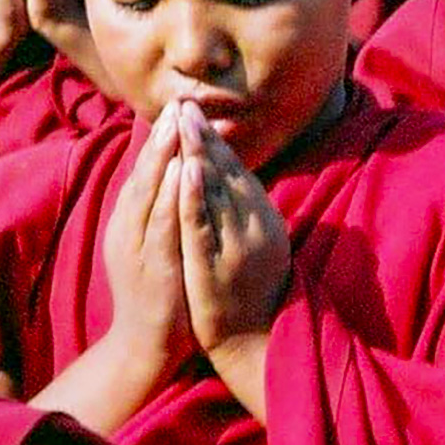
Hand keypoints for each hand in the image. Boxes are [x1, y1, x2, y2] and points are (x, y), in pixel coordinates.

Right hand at [102, 102, 194, 391]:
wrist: (144, 345)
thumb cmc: (156, 291)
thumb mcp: (151, 244)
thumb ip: (157, 211)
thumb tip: (171, 176)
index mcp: (127, 221)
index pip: (142, 172)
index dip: (158, 140)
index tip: (176, 108)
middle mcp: (126, 228)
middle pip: (141, 174)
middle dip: (159, 138)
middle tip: (176, 104)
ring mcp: (136, 247)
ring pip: (147, 194)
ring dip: (161, 158)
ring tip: (175, 126)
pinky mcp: (153, 266)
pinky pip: (160, 225)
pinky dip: (169, 196)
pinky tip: (179, 172)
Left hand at [176, 100, 290, 355]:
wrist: (252, 341)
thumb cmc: (249, 289)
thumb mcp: (248, 240)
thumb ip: (240, 208)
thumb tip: (224, 174)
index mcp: (260, 217)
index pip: (234, 169)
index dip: (213, 138)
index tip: (194, 110)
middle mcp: (253, 224)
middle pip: (225, 171)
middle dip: (203, 136)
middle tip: (185, 103)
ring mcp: (237, 244)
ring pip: (215, 191)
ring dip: (199, 154)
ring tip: (184, 122)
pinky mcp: (216, 263)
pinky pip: (203, 224)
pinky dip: (194, 195)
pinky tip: (185, 170)